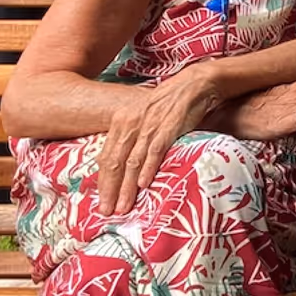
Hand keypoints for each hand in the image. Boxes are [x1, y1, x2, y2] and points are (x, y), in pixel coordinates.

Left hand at [97, 62, 219, 215]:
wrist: (194, 84)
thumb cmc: (169, 103)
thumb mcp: (144, 117)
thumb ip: (132, 138)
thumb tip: (122, 167)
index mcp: (122, 120)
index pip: (106, 157)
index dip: (102, 182)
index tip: (101, 201)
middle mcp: (132, 122)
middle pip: (115, 162)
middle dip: (110, 190)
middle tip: (107, 212)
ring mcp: (150, 125)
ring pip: (132, 161)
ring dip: (127, 187)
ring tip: (124, 207)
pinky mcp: (169, 126)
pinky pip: (155, 151)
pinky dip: (148, 168)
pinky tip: (144, 185)